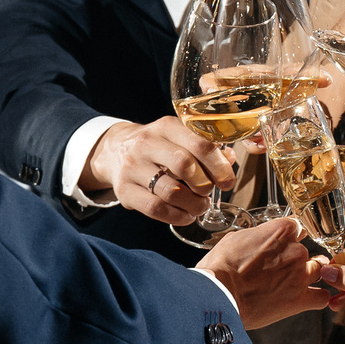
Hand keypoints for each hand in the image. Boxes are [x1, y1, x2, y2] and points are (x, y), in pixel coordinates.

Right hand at [88, 116, 234, 223]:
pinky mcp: (124, 189)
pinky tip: (185, 216)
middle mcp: (146, 143)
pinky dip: (176, 216)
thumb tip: (229, 159)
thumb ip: (206, 147)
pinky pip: (155, 208)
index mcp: (166, 126)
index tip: (228, 181)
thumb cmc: (158, 146)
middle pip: (184, 165)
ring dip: (192, 205)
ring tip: (200, 207)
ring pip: (170, 191)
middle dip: (205, 185)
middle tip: (209, 193)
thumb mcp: (178, 137)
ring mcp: (132, 166)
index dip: (219, 166)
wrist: (115, 150)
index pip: (199, 143)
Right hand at [200, 218, 335, 328]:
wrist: (219, 295)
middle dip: (296, 258)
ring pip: (319, 270)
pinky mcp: (300, 299)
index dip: (290, 236)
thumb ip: (258, 235)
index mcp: (282, 231)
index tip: (285, 243)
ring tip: (294, 281)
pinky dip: (316, 297)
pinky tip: (307, 298)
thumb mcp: (237, 238)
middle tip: (281, 267)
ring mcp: (301, 275)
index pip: (298, 226)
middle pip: (307, 249)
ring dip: (309, 274)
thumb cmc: (221, 267)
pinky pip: (321, 297)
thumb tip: (259, 238)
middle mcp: (296, 250)